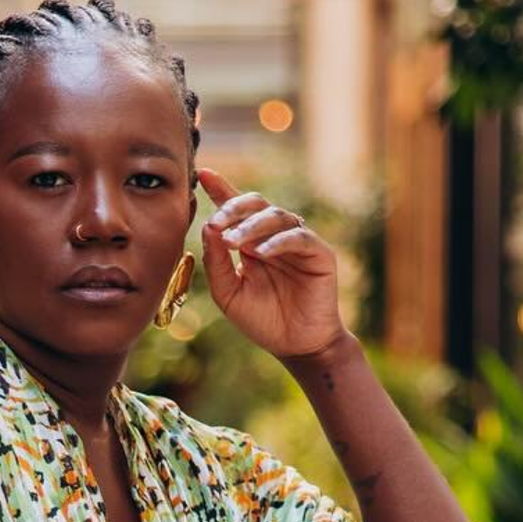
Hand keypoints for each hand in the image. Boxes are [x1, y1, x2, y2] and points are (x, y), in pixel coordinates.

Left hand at [194, 163, 344, 363]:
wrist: (297, 348)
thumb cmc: (263, 321)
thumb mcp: (229, 294)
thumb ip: (217, 264)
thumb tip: (208, 228)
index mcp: (252, 241)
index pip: (237, 208)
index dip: (221, 189)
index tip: (203, 174)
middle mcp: (275, 235)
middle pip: (256, 203)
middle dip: (234, 208)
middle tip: (217, 223)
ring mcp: (298, 241)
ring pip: (276, 216)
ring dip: (252, 226)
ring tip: (234, 242)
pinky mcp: (319, 252)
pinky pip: (298, 237)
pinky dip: (278, 241)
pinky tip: (262, 252)